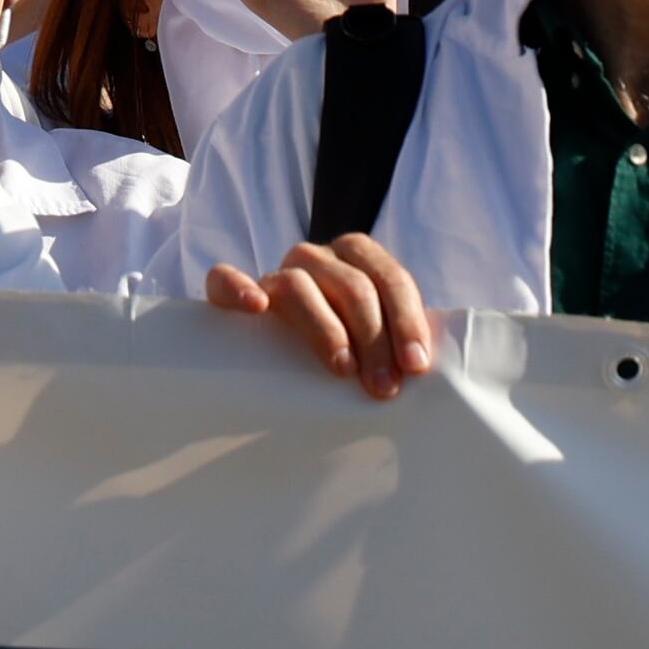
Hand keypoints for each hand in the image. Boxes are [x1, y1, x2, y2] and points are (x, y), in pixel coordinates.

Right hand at [201, 232, 435, 399]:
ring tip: (342, 368)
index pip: (390, 279)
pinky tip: (257, 308)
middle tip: (383, 387)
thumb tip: (424, 373)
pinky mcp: (227, 293)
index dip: (407, 320)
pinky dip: (239, 287)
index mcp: (357, 261)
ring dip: (325, 328)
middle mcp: (317, 261)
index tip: (415, 366)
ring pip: (297, 283)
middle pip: (352, 285)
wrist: (270, 362)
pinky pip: (224, 278)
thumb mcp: (373, 345)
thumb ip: (396, 345)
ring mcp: (274, 274)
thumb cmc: (341, 357)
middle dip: (374, 337)